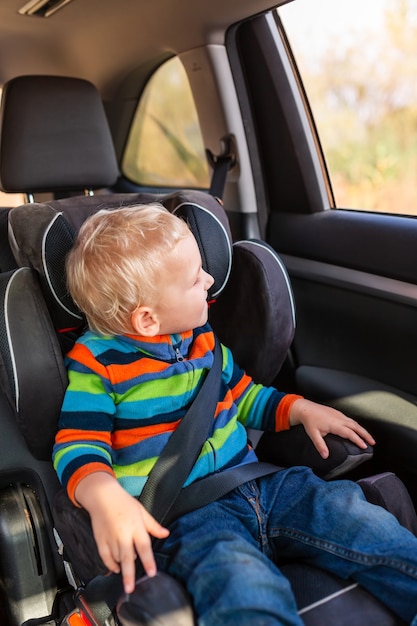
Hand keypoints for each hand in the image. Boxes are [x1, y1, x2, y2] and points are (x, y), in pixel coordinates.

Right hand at [75, 472, 168, 593]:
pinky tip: (116, 569)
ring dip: (122, 567)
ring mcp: (110, 538)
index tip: (151, 573)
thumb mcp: (142, 511)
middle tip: (130, 589)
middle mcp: (123, 534)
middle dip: (129, 575)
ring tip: (127, 576)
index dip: (148, 561)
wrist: (102, 496)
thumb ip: (153, 525)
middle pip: (128, 557)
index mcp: (135, 526)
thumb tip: (166, 534)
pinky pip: (105, 557)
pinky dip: (110, 564)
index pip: (144, 546)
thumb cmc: (124, 502)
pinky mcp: (100, 540)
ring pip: (117, 558)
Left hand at [289, 398, 374, 458]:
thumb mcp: (313, 434)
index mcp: (335, 424)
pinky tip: (358, 429)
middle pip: (356, 427)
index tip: (364, 446)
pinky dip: (357, 425)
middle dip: (366, 435)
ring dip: (363, 430)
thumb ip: (320, 445)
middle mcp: (339, 419)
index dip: (358, 440)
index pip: (350, 433)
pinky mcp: (338, 413)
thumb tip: (325, 456)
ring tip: (369, 438)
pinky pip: (350, 420)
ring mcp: (339, 415)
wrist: (306, 408)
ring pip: (354, 423)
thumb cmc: (309, 421)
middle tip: (373, 443)